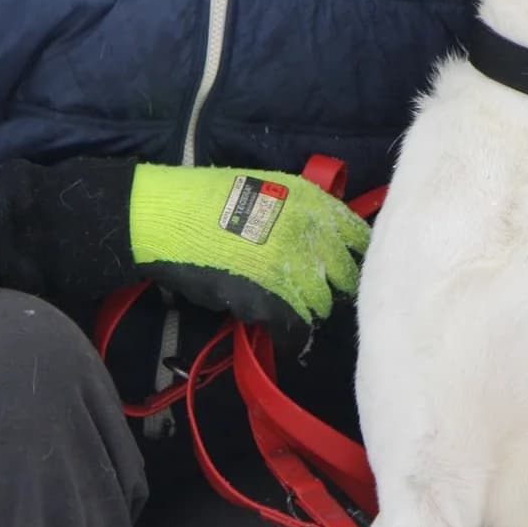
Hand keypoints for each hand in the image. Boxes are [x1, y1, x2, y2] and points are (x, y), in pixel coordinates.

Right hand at [129, 163, 370, 329]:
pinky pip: (295, 330)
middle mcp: (311, 234)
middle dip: (331, 288)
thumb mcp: (268, 189)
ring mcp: (294, 269)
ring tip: (289, 310)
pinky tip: (283, 335)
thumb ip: (301, 213)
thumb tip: (323, 242)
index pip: (359, 237)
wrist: (168, 219)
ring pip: (321, 305)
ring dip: (308, 311)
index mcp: (313, 203)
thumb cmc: (210, 201)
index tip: (341, 268)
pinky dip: (291, 337)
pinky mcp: (272, 301)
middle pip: (344, 276)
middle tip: (312, 293)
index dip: (352, 257)